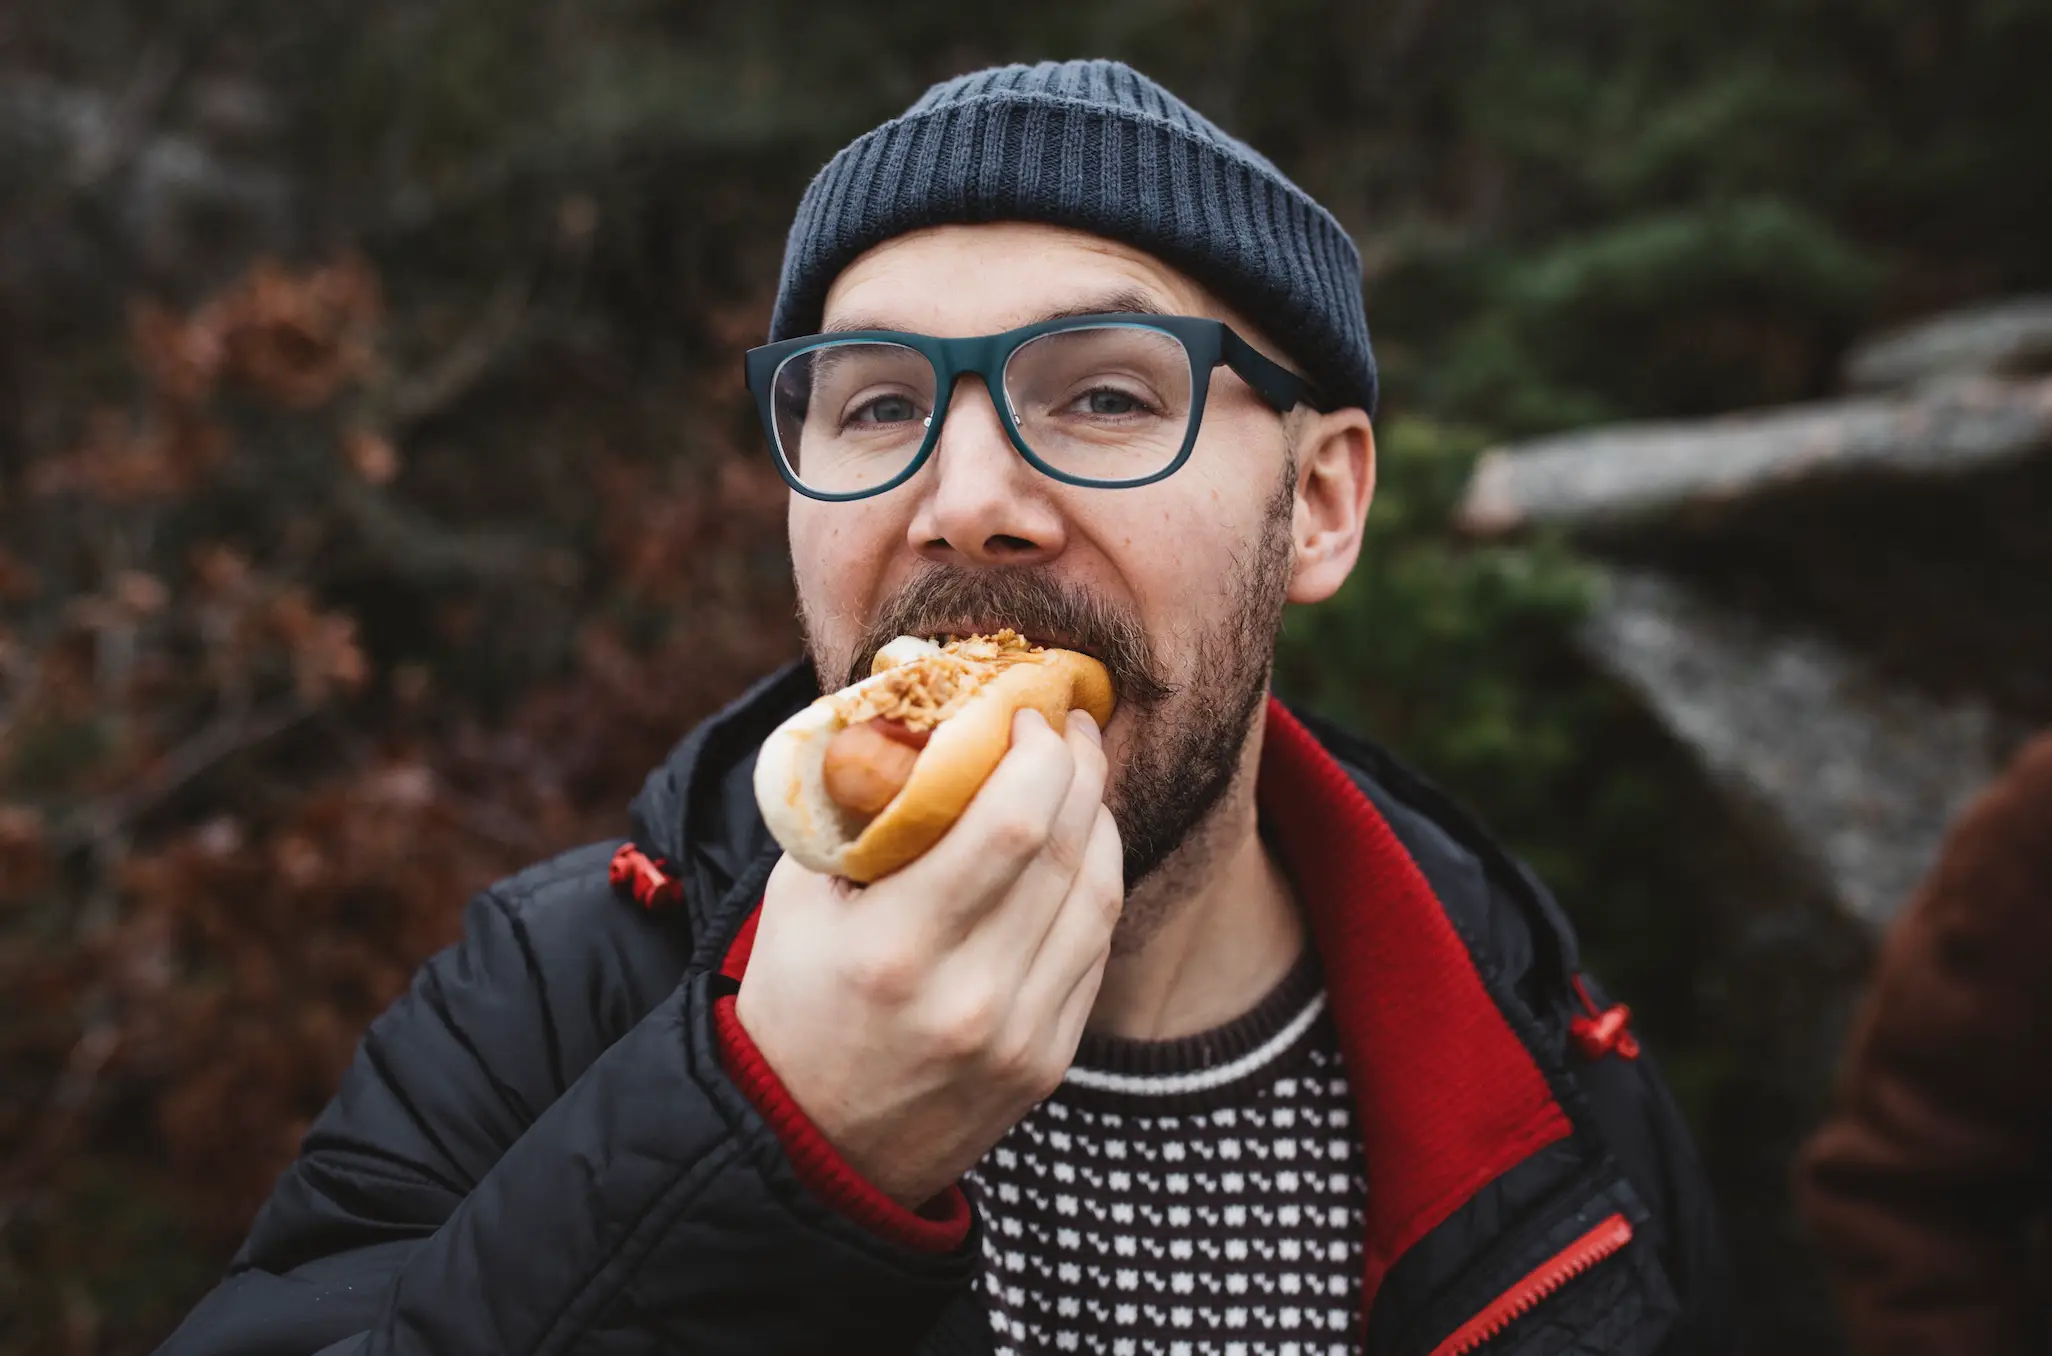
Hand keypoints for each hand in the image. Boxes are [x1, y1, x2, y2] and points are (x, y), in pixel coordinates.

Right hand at [733, 707, 1122, 1209]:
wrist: (806, 1148)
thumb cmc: (795, 998)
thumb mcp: (798, 895)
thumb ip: (856, 805)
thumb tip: (915, 709)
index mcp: (895, 948)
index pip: (1011, 824)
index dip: (1036, 752)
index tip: (1025, 710)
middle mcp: (969, 997)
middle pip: (1065, 848)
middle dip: (1077, 767)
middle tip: (1065, 723)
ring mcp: (1018, 1037)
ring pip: (1097, 895)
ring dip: (1098, 818)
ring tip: (1078, 774)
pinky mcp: (1048, 1062)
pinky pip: (1095, 948)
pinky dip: (1096, 881)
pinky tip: (1079, 845)